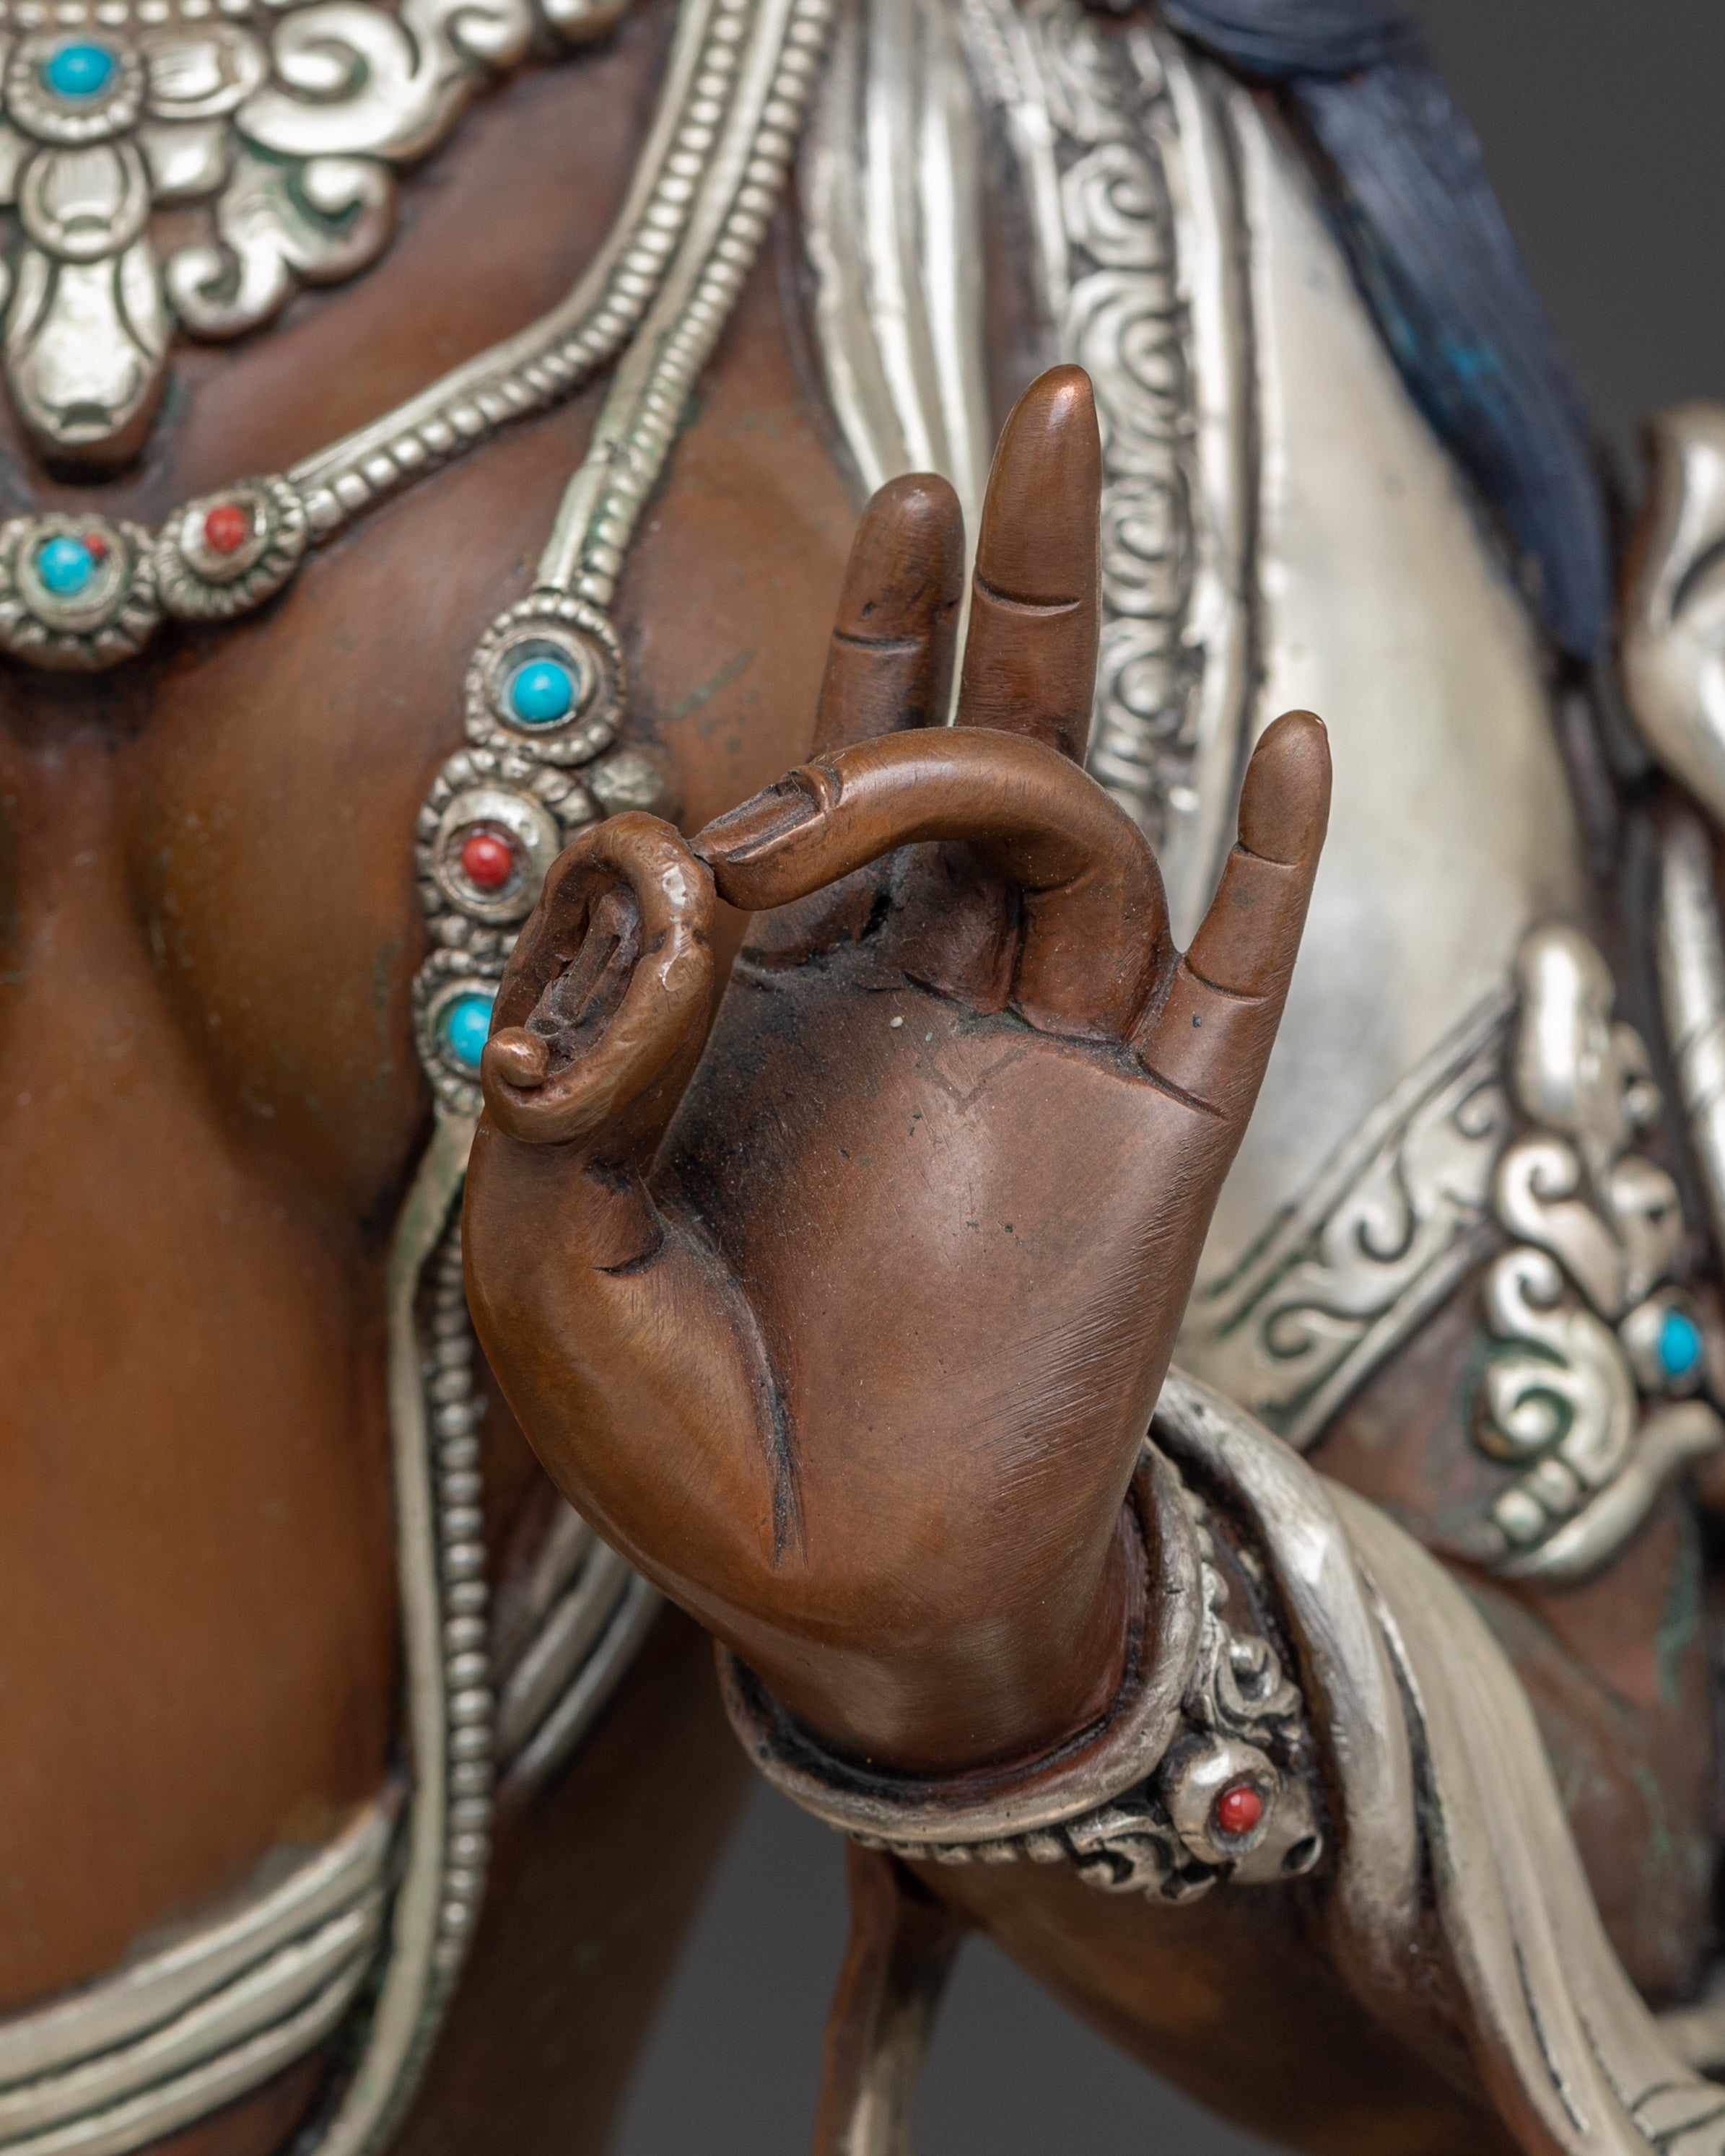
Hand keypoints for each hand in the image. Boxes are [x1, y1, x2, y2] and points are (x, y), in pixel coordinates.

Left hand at [462, 368, 1329, 1773]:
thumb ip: (576, 1053)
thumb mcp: (547, 1254)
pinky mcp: (1146, 1136)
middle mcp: (913, 995)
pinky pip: (1225, 973)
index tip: (714, 812)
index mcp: (767, 1010)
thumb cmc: (678, 1434)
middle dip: (1000, 572)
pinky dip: (1266, 860)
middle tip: (1027, 407)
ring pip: (1076, 814)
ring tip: (991, 588)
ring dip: (1022, 701)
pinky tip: (1279, 734)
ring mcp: (1040, 1054)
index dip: (759, 745)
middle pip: (968, 741)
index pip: (777, 806)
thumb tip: (658, 855)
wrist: (839, 1594)